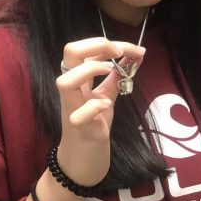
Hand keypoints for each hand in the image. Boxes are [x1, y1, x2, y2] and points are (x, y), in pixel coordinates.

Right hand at [55, 37, 145, 186]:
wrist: (84, 158)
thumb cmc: (94, 123)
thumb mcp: (106, 95)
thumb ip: (117, 76)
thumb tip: (135, 55)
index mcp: (77, 78)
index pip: (82, 49)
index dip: (107, 43)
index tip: (131, 49)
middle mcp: (71, 90)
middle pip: (69, 53)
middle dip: (95, 45)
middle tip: (117, 52)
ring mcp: (72, 108)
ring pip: (65, 81)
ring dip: (90, 70)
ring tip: (110, 70)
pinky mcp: (79, 128)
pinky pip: (79, 115)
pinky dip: (94, 106)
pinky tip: (107, 105)